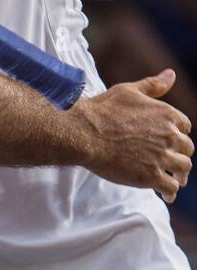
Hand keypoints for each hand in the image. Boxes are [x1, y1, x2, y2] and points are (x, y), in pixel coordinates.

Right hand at [71, 69, 192, 202]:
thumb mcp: (128, 91)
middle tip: (173, 164)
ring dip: (179, 174)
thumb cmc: (102, 110)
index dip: (178, 135)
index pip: (185, 127)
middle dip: (180, 155)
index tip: (171, 142)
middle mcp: (169, 135)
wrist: (85, 133)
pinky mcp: (150, 176)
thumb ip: (153, 85)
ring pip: (183, 168)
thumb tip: (171, 75)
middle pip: (187, 149)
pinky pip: (171, 187)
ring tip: (173, 181)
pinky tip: (166, 195)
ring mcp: (161, 157)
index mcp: (166, 114)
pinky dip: (171, 192)